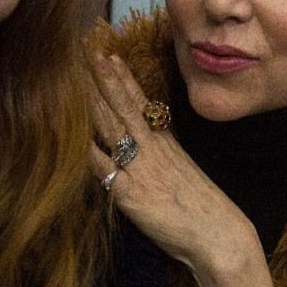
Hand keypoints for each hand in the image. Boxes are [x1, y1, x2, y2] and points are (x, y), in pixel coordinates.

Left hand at [89, 54, 274, 286]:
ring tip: (75, 78)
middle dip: (104, 78)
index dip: (124, 79)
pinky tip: (68, 136)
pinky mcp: (130, 194)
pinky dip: (85, 150)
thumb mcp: (185, 172)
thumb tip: (150, 144)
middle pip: (124, 107)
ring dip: (91, 101)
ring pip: (111, 127)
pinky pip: (102, 167)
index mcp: (167, 144)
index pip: (142, 104)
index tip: (111, 57)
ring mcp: (140, 169)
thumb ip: (165, 156)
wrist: (218, 234)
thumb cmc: (204, 209)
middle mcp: (153, 150)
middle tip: (88, 52)